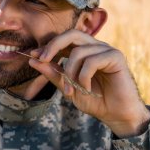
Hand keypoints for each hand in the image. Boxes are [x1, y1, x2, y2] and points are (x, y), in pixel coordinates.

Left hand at [28, 29, 149, 137]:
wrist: (116, 115)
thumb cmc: (94, 101)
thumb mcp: (68, 87)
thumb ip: (54, 73)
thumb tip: (33, 60)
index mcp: (85, 51)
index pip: (64, 40)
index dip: (48, 46)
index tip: (33, 56)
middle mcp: (96, 47)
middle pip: (72, 34)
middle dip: (54, 45)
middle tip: (42, 60)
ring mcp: (107, 50)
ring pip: (78, 51)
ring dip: (70, 72)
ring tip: (70, 91)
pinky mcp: (116, 57)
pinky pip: (92, 61)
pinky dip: (84, 77)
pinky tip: (86, 89)